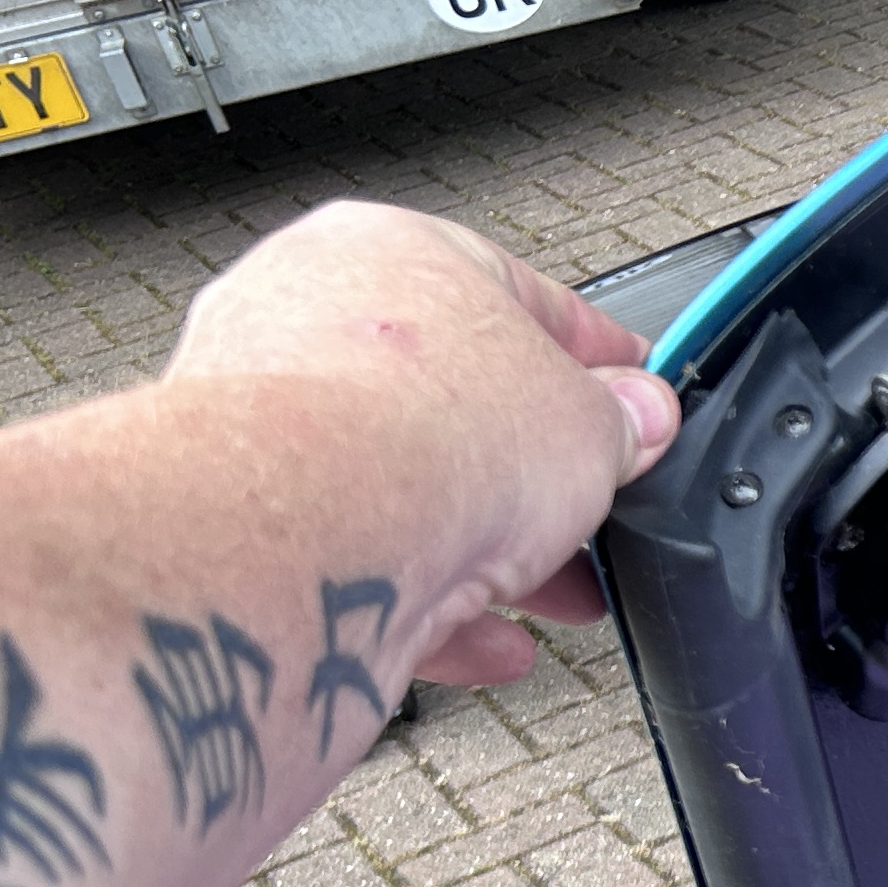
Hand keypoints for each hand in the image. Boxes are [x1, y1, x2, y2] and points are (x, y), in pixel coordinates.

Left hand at [162, 203, 681, 684]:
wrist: (309, 530)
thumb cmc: (417, 433)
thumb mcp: (593, 423)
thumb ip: (623, 422)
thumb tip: (637, 418)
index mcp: (392, 249)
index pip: (518, 296)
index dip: (595, 360)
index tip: (632, 404)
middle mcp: (307, 318)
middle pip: (456, 401)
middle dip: (539, 473)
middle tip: (594, 507)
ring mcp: (265, 421)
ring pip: (406, 488)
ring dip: (492, 545)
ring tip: (557, 590)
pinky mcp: (251, 521)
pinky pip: (362, 558)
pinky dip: (429, 598)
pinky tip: (487, 637)